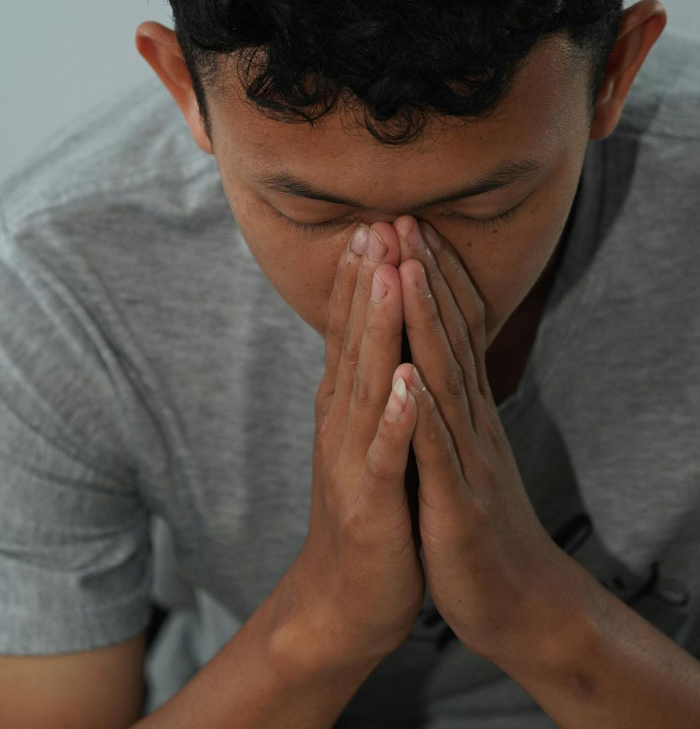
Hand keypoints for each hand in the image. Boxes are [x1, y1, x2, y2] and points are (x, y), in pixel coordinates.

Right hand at [282, 222, 424, 664]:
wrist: (348, 596)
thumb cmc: (369, 510)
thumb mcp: (365, 439)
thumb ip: (366, 390)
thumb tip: (379, 341)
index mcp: (346, 407)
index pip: (351, 332)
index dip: (362, 279)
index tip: (376, 225)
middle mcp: (342, 423)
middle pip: (355, 342)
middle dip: (368, 281)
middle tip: (377, 223)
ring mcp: (353, 461)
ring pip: (366, 384)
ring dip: (376, 329)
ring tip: (388, 276)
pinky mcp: (371, 503)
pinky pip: (384, 455)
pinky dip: (394, 418)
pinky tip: (405, 384)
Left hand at [393, 215, 571, 663]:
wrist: (516, 600)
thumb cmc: (475, 519)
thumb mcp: (462, 450)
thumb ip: (451, 403)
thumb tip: (430, 357)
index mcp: (465, 410)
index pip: (451, 331)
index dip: (430, 278)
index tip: (406, 227)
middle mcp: (471, 422)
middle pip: (448, 338)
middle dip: (423, 278)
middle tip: (403, 218)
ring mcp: (466, 461)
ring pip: (444, 381)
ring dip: (425, 325)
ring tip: (404, 271)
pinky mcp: (457, 507)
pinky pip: (438, 454)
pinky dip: (423, 414)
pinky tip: (409, 378)